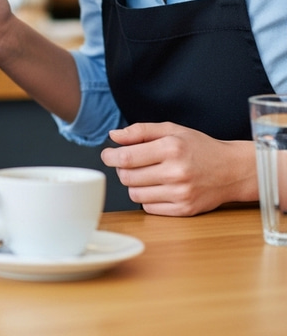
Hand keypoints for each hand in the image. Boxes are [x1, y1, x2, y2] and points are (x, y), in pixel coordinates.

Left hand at [101, 121, 258, 215]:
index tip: (108, 155)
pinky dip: (147, 198)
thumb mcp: (171, 130)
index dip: (110, 157)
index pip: (127, 158)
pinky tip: (157, 187)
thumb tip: (114, 136)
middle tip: (130, 163)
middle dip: (122, 169)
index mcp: (171, 148)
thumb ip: (140, 131)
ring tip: (145, 175)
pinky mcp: (185, 209)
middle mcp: (176, 172)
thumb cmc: (200, 148)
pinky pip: (149, 208)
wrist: (232, 170)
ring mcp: (181, 193)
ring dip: (134, 184)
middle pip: (128, 177)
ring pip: (135, 194)